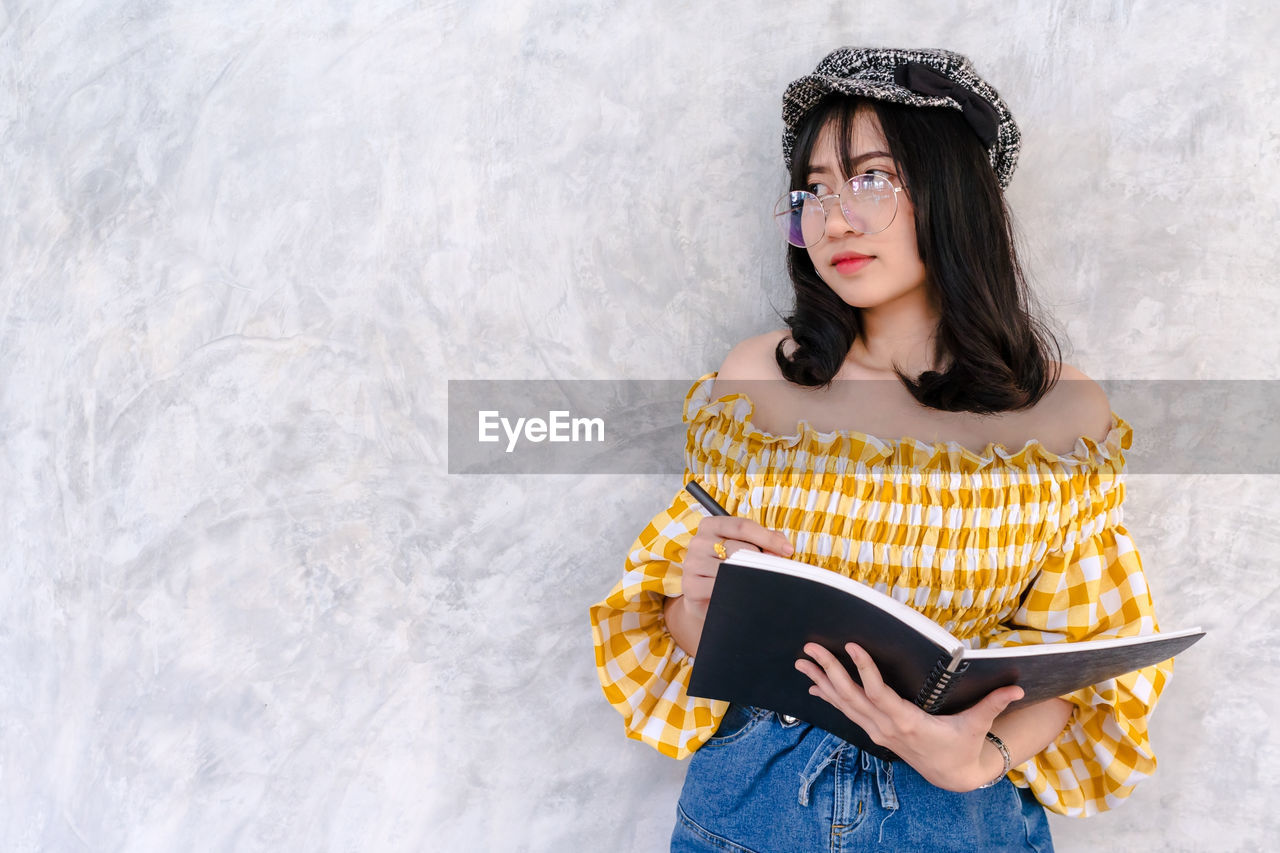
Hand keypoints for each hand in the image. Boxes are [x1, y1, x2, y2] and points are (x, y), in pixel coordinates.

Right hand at [678, 516, 793, 615]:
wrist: (705, 598)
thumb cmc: (729, 568)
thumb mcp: (745, 548)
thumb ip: (766, 541)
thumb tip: (783, 546)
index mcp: (711, 525)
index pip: (742, 526)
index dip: (768, 538)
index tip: (788, 550)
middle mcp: (699, 541)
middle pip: (739, 548)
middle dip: (761, 561)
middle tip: (773, 571)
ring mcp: (692, 563)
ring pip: (731, 569)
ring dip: (750, 578)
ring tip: (757, 583)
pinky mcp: (691, 585)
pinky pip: (721, 587)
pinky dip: (737, 591)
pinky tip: (743, 594)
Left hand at [795, 642, 1023, 791]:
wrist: (952, 776)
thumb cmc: (963, 746)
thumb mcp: (977, 725)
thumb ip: (993, 704)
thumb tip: (1016, 687)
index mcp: (908, 723)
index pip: (879, 694)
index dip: (864, 671)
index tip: (851, 647)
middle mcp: (886, 728)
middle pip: (852, 697)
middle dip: (830, 671)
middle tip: (811, 649)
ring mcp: (877, 731)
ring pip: (843, 704)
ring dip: (822, 681)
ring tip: (802, 661)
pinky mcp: (874, 732)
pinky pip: (847, 713)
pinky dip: (830, 697)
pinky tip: (814, 685)